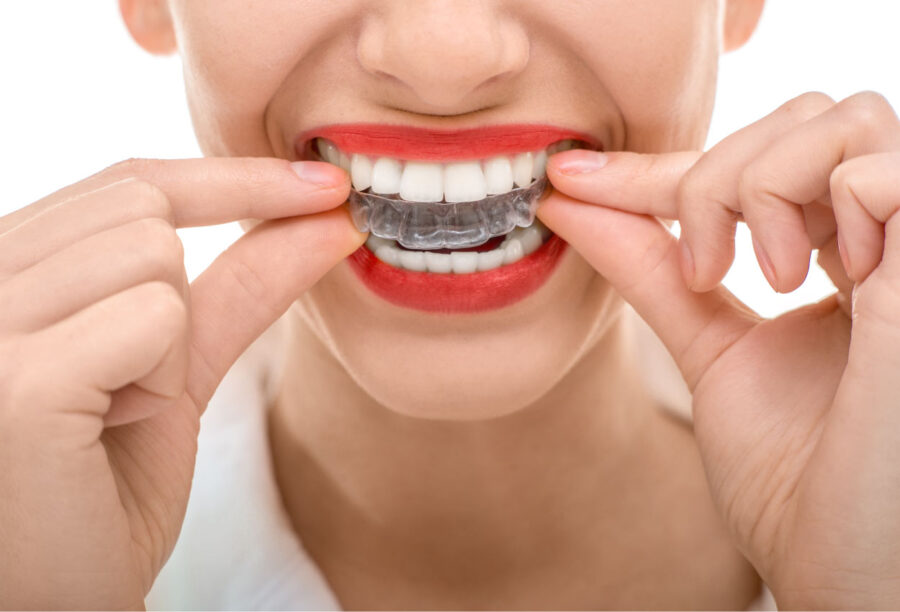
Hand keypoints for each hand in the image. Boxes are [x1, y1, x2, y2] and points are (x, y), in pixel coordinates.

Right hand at [0, 158, 363, 608]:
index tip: (324, 185)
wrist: (61, 594)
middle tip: (124, 392)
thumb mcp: (179, 369)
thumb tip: (326, 218)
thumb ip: (240, 285)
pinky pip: (154, 317)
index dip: (233, 178)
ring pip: (154, 255)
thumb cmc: (103, 487)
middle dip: (176, 297)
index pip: (130, 182)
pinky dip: (157, 378)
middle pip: (145, 210)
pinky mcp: (13, 379)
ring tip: (103, 416)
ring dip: (165, 349)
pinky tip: (98, 432)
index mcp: (7, 266)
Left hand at [538, 91, 899, 608]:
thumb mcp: (710, 349)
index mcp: (844, 256)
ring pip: (844, 122)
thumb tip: (568, 202)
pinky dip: (827, 203)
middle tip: (705, 266)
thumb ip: (653, 270)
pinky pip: (888, 171)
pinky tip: (812, 281)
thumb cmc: (791, 476)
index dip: (660, 167)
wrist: (839, 566)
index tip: (568, 178)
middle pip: (807, 119)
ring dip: (762, 188)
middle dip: (718, 175)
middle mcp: (890, 241)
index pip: (753, 164)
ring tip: (756, 279)